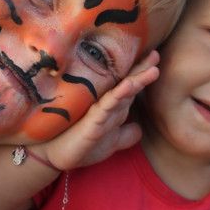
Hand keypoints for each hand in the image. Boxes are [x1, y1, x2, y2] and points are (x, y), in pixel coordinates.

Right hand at [38, 52, 158, 170]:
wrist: (52, 156)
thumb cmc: (80, 145)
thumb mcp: (109, 143)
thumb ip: (125, 136)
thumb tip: (139, 129)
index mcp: (112, 108)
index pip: (130, 88)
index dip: (142, 74)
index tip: (156, 59)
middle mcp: (105, 104)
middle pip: (127, 83)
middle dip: (142, 69)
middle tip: (156, 54)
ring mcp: (98, 111)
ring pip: (120, 92)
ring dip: (136, 79)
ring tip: (152, 68)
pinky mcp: (91, 122)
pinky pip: (106, 107)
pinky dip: (118, 96)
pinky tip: (128, 86)